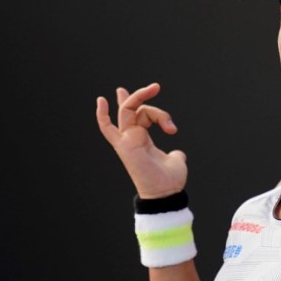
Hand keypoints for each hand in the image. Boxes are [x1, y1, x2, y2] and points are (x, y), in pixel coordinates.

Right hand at [95, 82, 187, 198]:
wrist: (166, 193)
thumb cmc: (169, 181)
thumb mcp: (176, 161)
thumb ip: (175, 154)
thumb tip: (179, 154)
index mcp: (142, 141)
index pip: (141, 115)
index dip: (155, 112)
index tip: (171, 129)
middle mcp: (132, 139)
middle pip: (133, 109)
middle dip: (142, 95)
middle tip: (156, 86)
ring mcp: (126, 141)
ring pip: (128, 110)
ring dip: (141, 97)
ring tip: (155, 88)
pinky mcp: (125, 145)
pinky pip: (107, 128)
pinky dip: (102, 115)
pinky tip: (101, 100)